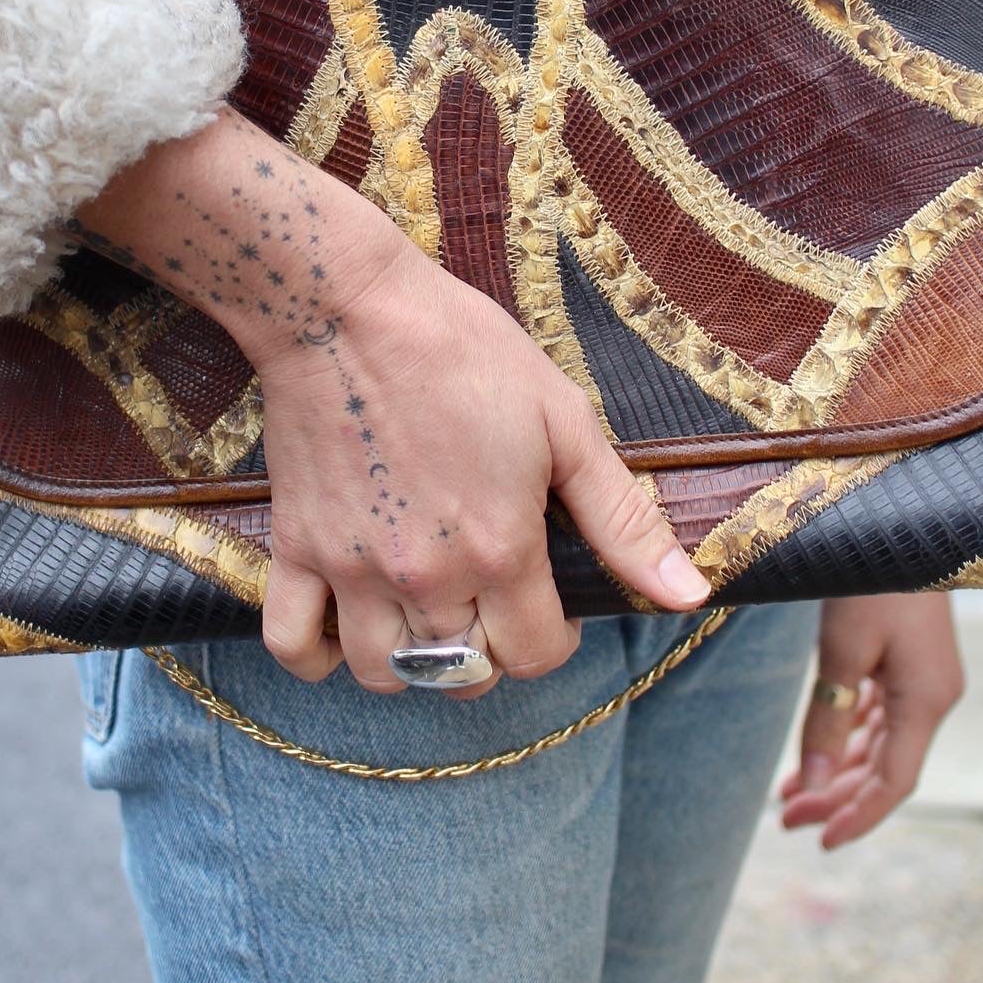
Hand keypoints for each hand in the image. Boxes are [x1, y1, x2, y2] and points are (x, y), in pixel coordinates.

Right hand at [73, 108, 712, 697]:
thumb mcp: (564, 420)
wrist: (350, 308)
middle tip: (494, 601)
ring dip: (414, 660)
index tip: (552, 601)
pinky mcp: (297, 547)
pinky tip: (348, 626)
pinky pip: (294, 645)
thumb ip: (623, 518)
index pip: (535, 656)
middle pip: (464, 674)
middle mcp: (427, 576)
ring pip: (385, 673)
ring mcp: (354, 568)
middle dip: (491, 652)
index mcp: (501, 549)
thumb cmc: (462, 349)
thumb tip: (688, 593)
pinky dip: (320, 656)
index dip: (557, 638)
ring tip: (429, 613)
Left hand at [779, 594, 963, 848]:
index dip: (858, 818)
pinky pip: (882, 713)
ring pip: (882, 742)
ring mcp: (926, 676)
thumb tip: (812, 786)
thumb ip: (829, 720)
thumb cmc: (870, 577)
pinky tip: (822, 746)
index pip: (895, 784)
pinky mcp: (913, 656)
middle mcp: (934, 695)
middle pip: (886, 768)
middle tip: (786, 820)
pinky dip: (850, 734)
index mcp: (926, 700)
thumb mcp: (841, 650)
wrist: (905, 514)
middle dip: (836, 797)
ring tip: (791, 793)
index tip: (819, 842)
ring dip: (839, 769)